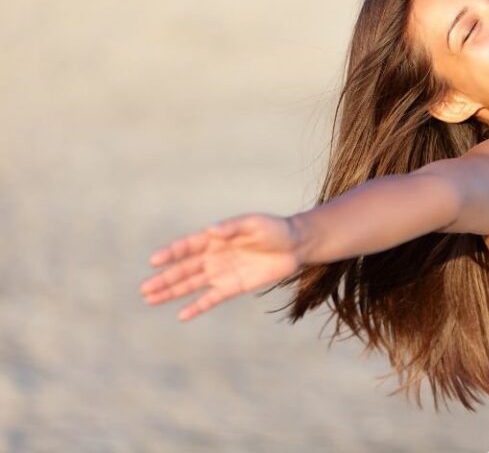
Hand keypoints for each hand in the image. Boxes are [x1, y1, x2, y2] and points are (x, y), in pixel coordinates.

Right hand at [140, 213, 301, 320]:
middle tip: (143, 289)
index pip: (187, 247)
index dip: (171, 253)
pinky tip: (181, 315)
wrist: (295, 246)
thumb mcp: (254, 224)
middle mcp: (213, 256)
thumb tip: (212, 230)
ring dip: (171, 292)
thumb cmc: (274, 229)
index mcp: (215, 238)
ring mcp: (221, 273)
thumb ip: (232, 227)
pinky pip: (211, 298)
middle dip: (164, 279)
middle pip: (183, 269)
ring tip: (150, 299)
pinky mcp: (233, 287)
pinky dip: (197, 307)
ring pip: (191, 285)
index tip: (154, 261)